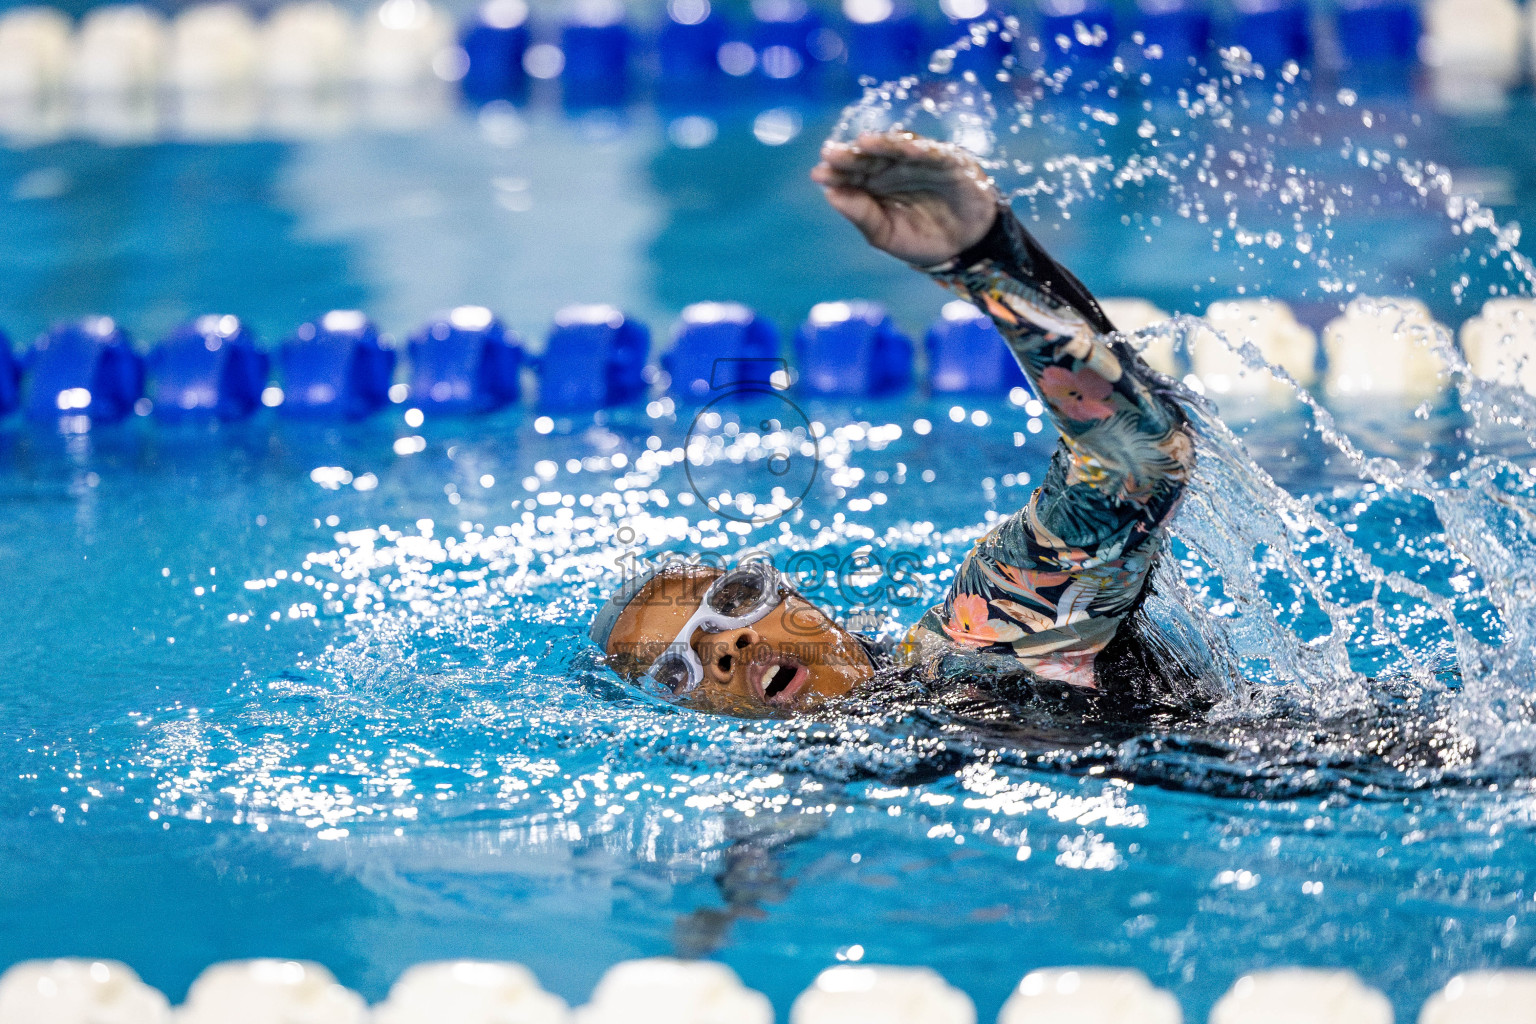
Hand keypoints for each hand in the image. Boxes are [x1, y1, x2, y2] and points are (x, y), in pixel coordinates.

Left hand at [811, 130, 999, 266]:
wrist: (965, 247)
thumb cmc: (921, 239)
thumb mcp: (885, 234)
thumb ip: (862, 215)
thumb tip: (830, 195)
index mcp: (874, 185)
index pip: (851, 174)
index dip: (835, 173)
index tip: (818, 174)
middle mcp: (893, 168)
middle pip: (869, 156)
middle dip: (851, 154)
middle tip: (831, 154)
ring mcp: (920, 162)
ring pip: (898, 147)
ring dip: (882, 143)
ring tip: (863, 142)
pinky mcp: (949, 160)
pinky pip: (935, 151)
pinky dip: (923, 148)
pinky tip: (908, 148)